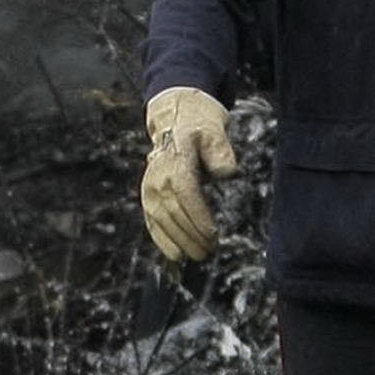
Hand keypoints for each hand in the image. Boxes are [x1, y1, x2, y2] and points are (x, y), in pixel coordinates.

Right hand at [142, 86, 238, 265]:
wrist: (176, 117)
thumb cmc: (200, 126)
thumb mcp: (215, 130)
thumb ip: (220, 151)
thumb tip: (226, 172)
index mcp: (175, 161)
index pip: (186, 194)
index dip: (198, 218)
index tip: (213, 235)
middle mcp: (158, 176)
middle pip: (173, 212)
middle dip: (191, 235)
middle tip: (210, 251)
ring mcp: (150, 187)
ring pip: (161, 220)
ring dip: (179, 242)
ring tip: (198, 256)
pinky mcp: (148, 195)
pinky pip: (152, 221)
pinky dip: (161, 240)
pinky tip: (175, 256)